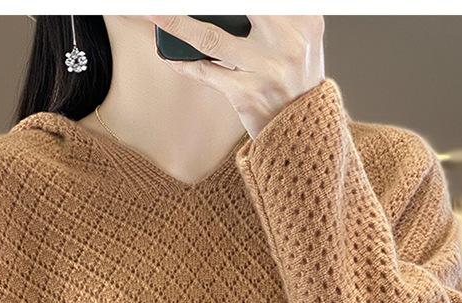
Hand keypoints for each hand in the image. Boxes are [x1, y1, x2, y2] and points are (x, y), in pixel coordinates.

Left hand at [146, 15, 325, 138]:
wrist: (307, 130)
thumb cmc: (295, 76)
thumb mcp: (298, 36)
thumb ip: (273, 14)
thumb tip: (221, 10)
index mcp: (304, 18)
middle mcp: (288, 41)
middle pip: (231, 5)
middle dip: (202, 3)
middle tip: (165, 2)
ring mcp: (266, 70)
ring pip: (210, 37)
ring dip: (175, 23)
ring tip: (154, 13)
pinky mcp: (247, 95)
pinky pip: (206, 73)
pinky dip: (183, 62)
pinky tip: (169, 55)